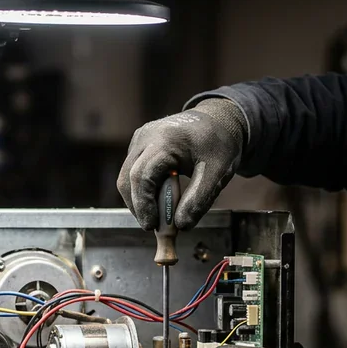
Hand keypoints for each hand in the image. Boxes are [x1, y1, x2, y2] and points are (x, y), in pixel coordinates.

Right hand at [116, 98, 245, 230]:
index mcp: (165, 140)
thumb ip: (199, 199)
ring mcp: (139, 140)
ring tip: (163, 213)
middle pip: (128, 178)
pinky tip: (162, 197)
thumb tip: (181, 225)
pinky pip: (133, 172)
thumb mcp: (218, 173)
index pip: (142, 176)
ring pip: (127, 177)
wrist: (217, 120)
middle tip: (156, 226)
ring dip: (140, 199)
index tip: (152, 226)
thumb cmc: (219, 143)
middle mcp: (146, 137)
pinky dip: (144, 190)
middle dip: (140, 206)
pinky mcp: (139, 145)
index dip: (144, 205)